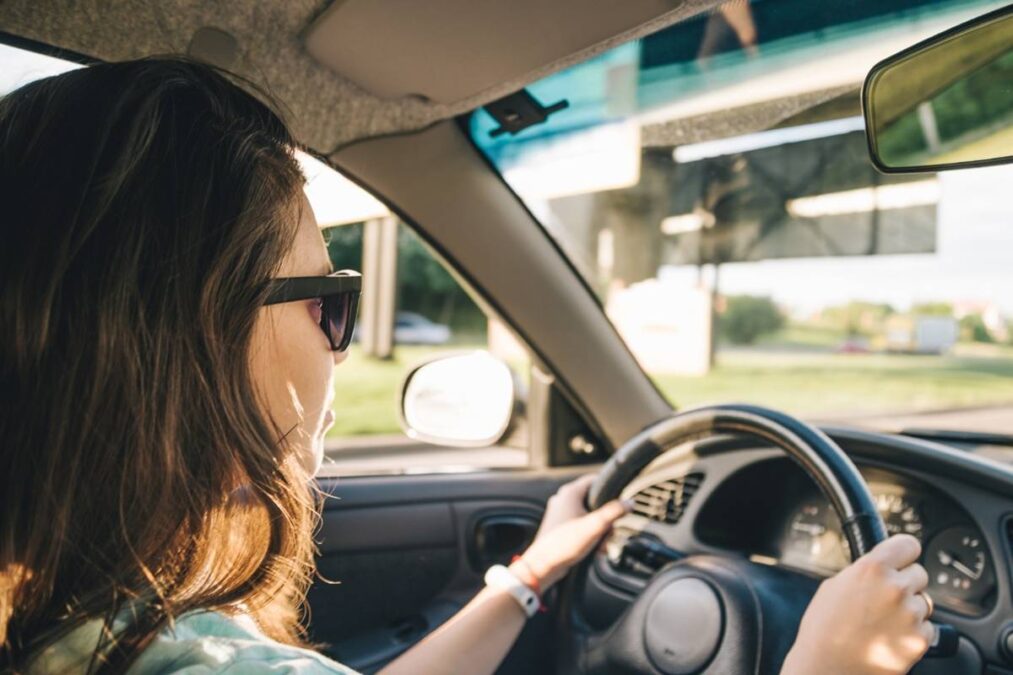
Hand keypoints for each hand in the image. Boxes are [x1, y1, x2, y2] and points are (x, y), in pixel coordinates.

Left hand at [513, 475, 628, 588]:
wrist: (543, 566)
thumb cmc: (565, 544)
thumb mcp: (595, 526)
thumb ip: (614, 512)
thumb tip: (630, 502)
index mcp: (570, 493)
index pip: (595, 480)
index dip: (609, 489)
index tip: (619, 502)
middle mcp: (563, 500)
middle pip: (594, 501)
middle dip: (605, 519)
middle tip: (609, 532)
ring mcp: (560, 513)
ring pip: (588, 515)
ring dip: (599, 530)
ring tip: (601, 545)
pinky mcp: (559, 526)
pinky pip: (580, 525)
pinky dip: (589, 535)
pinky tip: (594, 549)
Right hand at [783, 534, 933, 674]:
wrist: (828, 668)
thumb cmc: (824, 629)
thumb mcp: (834, 586)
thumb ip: (862, 573)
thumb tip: (880, 568)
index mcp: (872, 568)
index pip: (908, 545)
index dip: (903, 553)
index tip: (901, 560)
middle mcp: (895, 588)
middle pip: (920, 574)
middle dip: (905, 584)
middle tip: (885, 599)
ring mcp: (910, 615)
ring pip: (924, 601)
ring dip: (910, 609)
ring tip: (884, 622)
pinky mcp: (920, 640)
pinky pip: (927, 627)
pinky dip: (913, 632)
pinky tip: (890, 637)